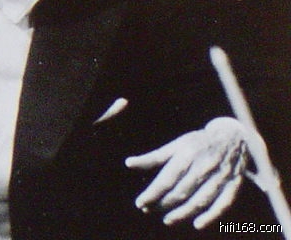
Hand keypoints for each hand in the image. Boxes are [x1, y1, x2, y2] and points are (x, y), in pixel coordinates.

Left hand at [125, 117, 247, 228]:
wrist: (233, 138)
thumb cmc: (198, 142)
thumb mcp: (176, 145)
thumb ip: (154, 157)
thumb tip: (128, 163)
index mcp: (187, 153)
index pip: (167, 179)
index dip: (153, 193)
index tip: (140, 202)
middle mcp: (204, 166)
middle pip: (181, 191)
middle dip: (163, 204)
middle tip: (148, 210)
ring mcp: (220, 177)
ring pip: (199, 200)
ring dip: (182, 213)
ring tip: (167, 220)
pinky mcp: (233, 186)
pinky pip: (222, 205)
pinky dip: (210, 216)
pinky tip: (197, 225)